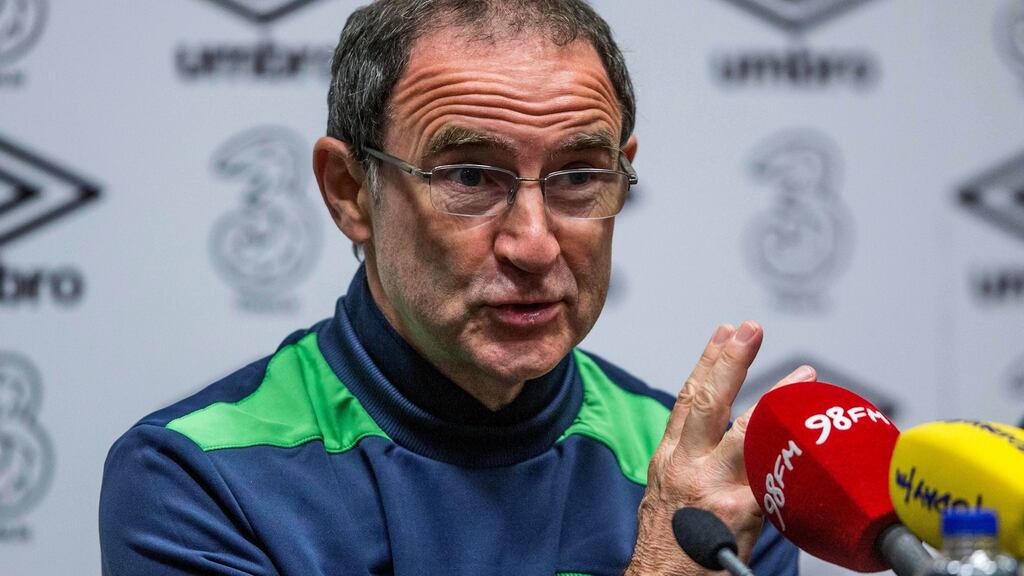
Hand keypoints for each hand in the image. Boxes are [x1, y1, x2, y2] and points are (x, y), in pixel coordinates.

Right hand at [625, 321, 815, 575]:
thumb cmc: (666, 548)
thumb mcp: (666, 496)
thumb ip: (693, 464)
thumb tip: (728, 443)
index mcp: (669, 461)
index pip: (687, 400)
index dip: (707, 362)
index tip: (724, 333)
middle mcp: (688, 467)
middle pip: (709, 402)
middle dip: (730, 361)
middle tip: (751, 329)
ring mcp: (714, 488)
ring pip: (748, 432)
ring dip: (778, 401)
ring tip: (805, 377)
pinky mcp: (740, 514)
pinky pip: (773, 478)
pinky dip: (793, 456)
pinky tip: (813, 438)